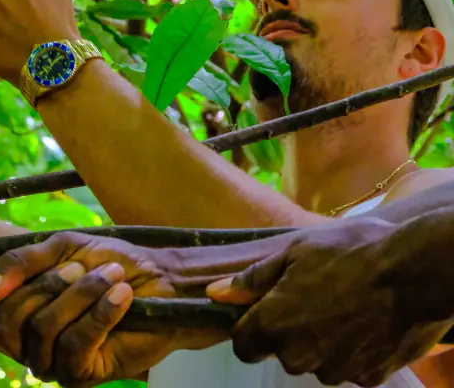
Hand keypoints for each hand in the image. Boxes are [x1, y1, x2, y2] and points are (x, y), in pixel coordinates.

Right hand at [0, 231, 219, 386]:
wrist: (160, 279)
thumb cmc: (107, 262)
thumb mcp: (61, 250)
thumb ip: (19, 265)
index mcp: (13, 309)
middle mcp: (25, 343)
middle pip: (3, 322)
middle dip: (45, 286)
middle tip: (80, 267)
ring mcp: (51, 363)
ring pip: (42, 331)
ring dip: (81, 294)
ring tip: (111, 276)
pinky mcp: (81, 376)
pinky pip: (74, 346)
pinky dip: (100, 313)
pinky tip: (122, 296)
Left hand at [207, 216, 451, 385]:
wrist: (412, 271)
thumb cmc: (350, 252)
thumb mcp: (294, 251)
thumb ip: (252, 279)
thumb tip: (216, 293)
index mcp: (275, 324)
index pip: (243, 344)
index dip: (251, 325)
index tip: (268, 307)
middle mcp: (300, 356)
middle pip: (282, 351)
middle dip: (291, 328)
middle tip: (315, 293)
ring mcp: (335, 371)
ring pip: (317, 359)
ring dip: (324, 338)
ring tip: (346, 301)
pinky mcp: (367, 378)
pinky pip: (349, 366)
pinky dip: (353, 348)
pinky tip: (366, 318)